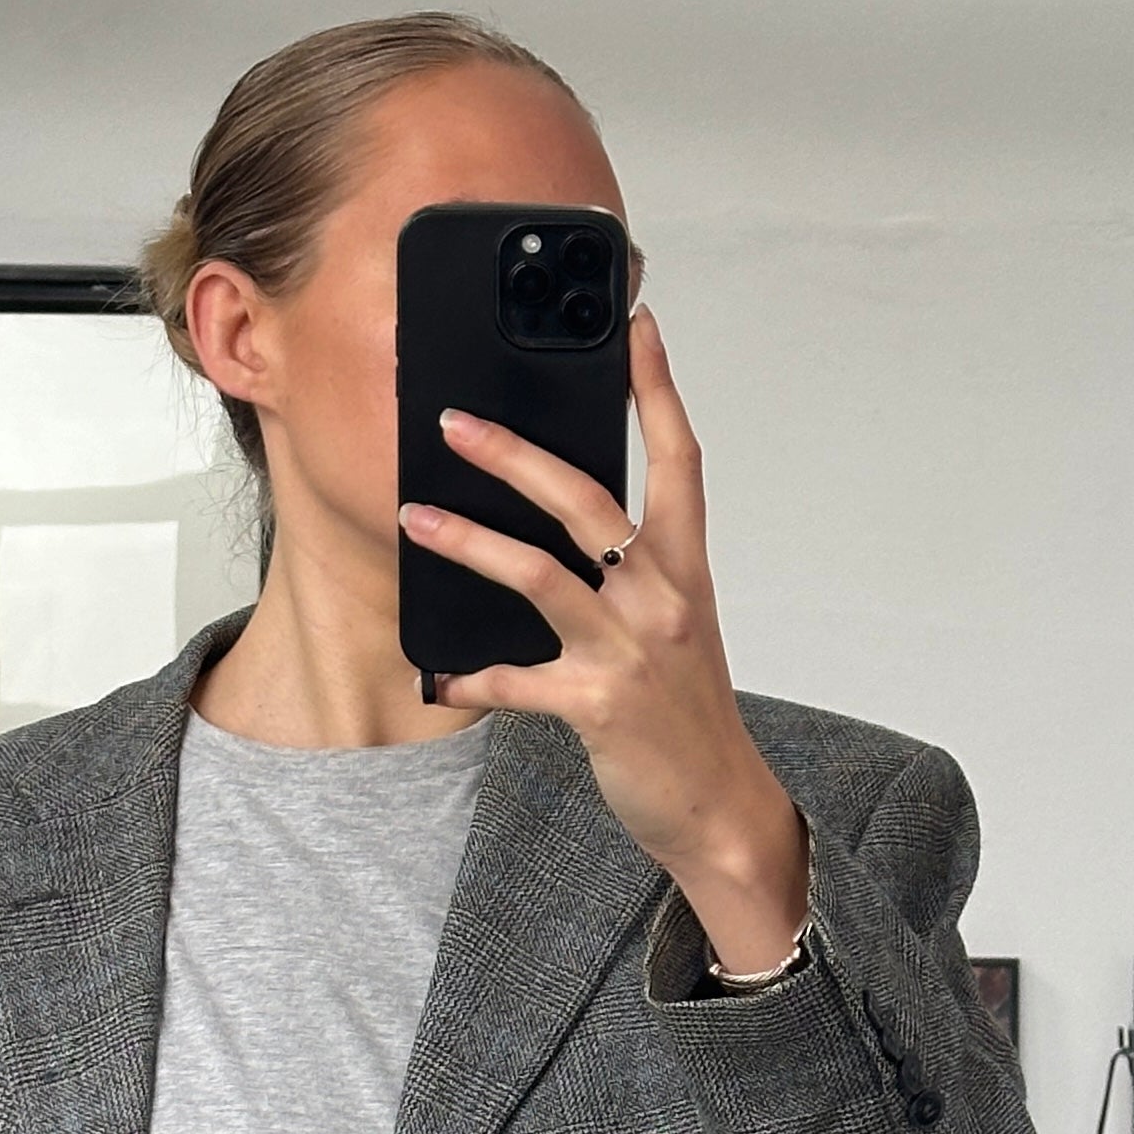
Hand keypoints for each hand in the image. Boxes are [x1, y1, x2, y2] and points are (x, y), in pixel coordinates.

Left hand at [398, 306, 808, 975]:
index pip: (679, 460)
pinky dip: (473, 678)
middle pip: (587, 501)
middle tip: (456, 423)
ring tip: (415, 518)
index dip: (657, 390)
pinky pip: (517, 682)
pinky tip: (438, 677)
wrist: (718, 806)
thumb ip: (634, 577)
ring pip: (539, 575)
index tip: (634, 327)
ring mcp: (630, 650)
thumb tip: (571, 535)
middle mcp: (663, 599)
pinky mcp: (597, 705)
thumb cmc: (688, 716)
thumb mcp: (676, 631)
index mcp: (687, 571)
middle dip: (516, 455)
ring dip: (469, 542)